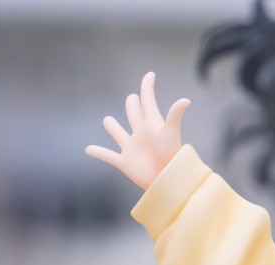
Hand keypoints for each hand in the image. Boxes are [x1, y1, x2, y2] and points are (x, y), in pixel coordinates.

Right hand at [85, 71, 189, 191]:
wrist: (167, 181)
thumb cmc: (171, 156)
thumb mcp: (171, 133)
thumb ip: (175, 115)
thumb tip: (186, 100)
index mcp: (151, 123)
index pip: (147, 100)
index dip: (147, 86)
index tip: (151, 75)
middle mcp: (140, 133)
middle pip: (133, 113)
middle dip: (132, 104)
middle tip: (133, 98)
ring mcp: (131, 147)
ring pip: (118, 132)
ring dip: (112, 126)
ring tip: (108, 121)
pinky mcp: (125, 163)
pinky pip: (108, 156)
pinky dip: (98, 152)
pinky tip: (88, 149)